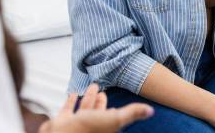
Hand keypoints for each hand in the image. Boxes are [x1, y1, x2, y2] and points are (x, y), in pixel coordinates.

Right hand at [38, 84, 153, 132]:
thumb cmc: (88, 130)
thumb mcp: (115, 119)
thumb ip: (132, 113)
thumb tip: (151, 111)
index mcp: (105, 127)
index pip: (113, 118)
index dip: (115, 111)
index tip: (116, 104)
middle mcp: (91, 127)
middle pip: (98, 113)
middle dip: (100, 101)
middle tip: (102, 90)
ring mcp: (77, 125)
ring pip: (85, 109)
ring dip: (89, 98)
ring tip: (92, 86)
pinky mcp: (62, 121)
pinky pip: (68, 109)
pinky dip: (71, 101)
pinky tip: (73, 93)